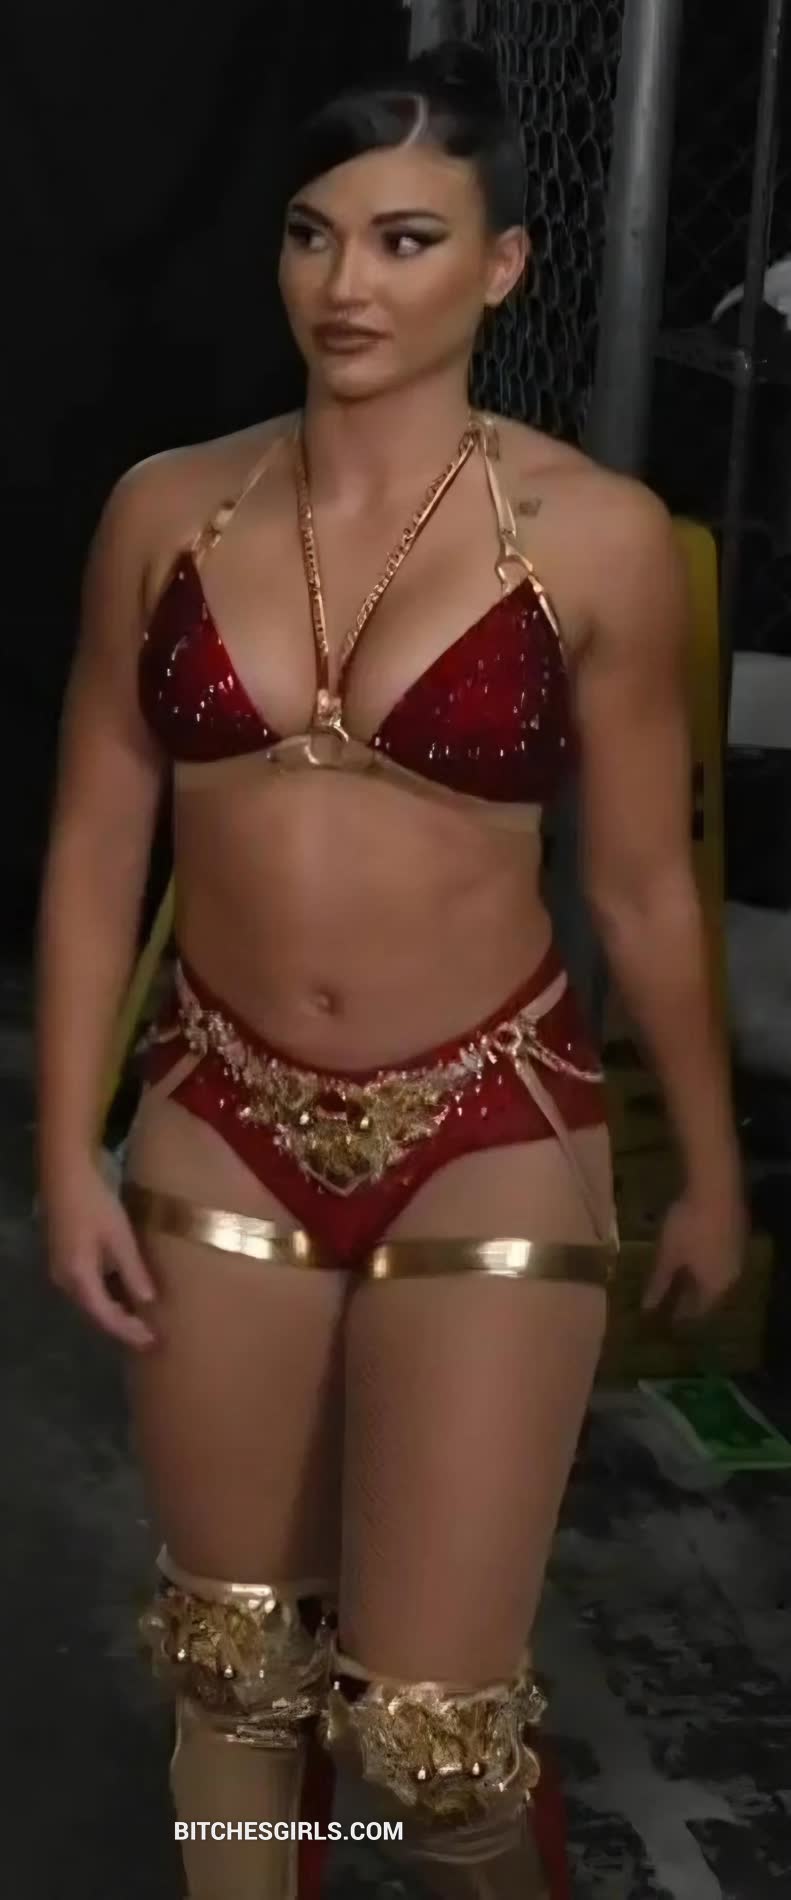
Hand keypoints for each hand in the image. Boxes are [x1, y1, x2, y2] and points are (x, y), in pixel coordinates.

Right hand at [43, 1157, 157, 1349]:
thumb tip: (149, 1302)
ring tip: (141, 1318)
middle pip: (95, 1313)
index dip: (129, 1331)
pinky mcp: (63, 1257)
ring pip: (91, 1301)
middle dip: (122, 1325)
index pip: (106, 1318)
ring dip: (114, 1311)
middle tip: (150, 1334)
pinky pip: (87, 1287)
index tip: (152, 1342)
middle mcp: (65, 1281)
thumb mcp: (119, 1237)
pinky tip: (124, 1292)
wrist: (65, 1173)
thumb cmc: (95, 1203)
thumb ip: (133, 1271)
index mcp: (79, 1279)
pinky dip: (106, 1295)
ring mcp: (61, 1269)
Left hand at [643, 1186, 746, 1321]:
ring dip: (700, 1277)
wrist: (716, 1187)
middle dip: (692, 1296)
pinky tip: (696, 1253)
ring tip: (683, 1277)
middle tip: (675, 1299)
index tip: (670, 1318)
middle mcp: (731, 1275)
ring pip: (717, 1274)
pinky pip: (720, 1256)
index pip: (699, 1309)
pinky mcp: (738, 1233)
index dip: (682, 1314)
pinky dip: (706, 1260)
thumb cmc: (688, 1226)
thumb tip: (647, 1308)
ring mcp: (737, 1253)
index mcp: (715, 1285)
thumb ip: (658, 1283)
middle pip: (711, 1293)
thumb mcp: (667, 1255)